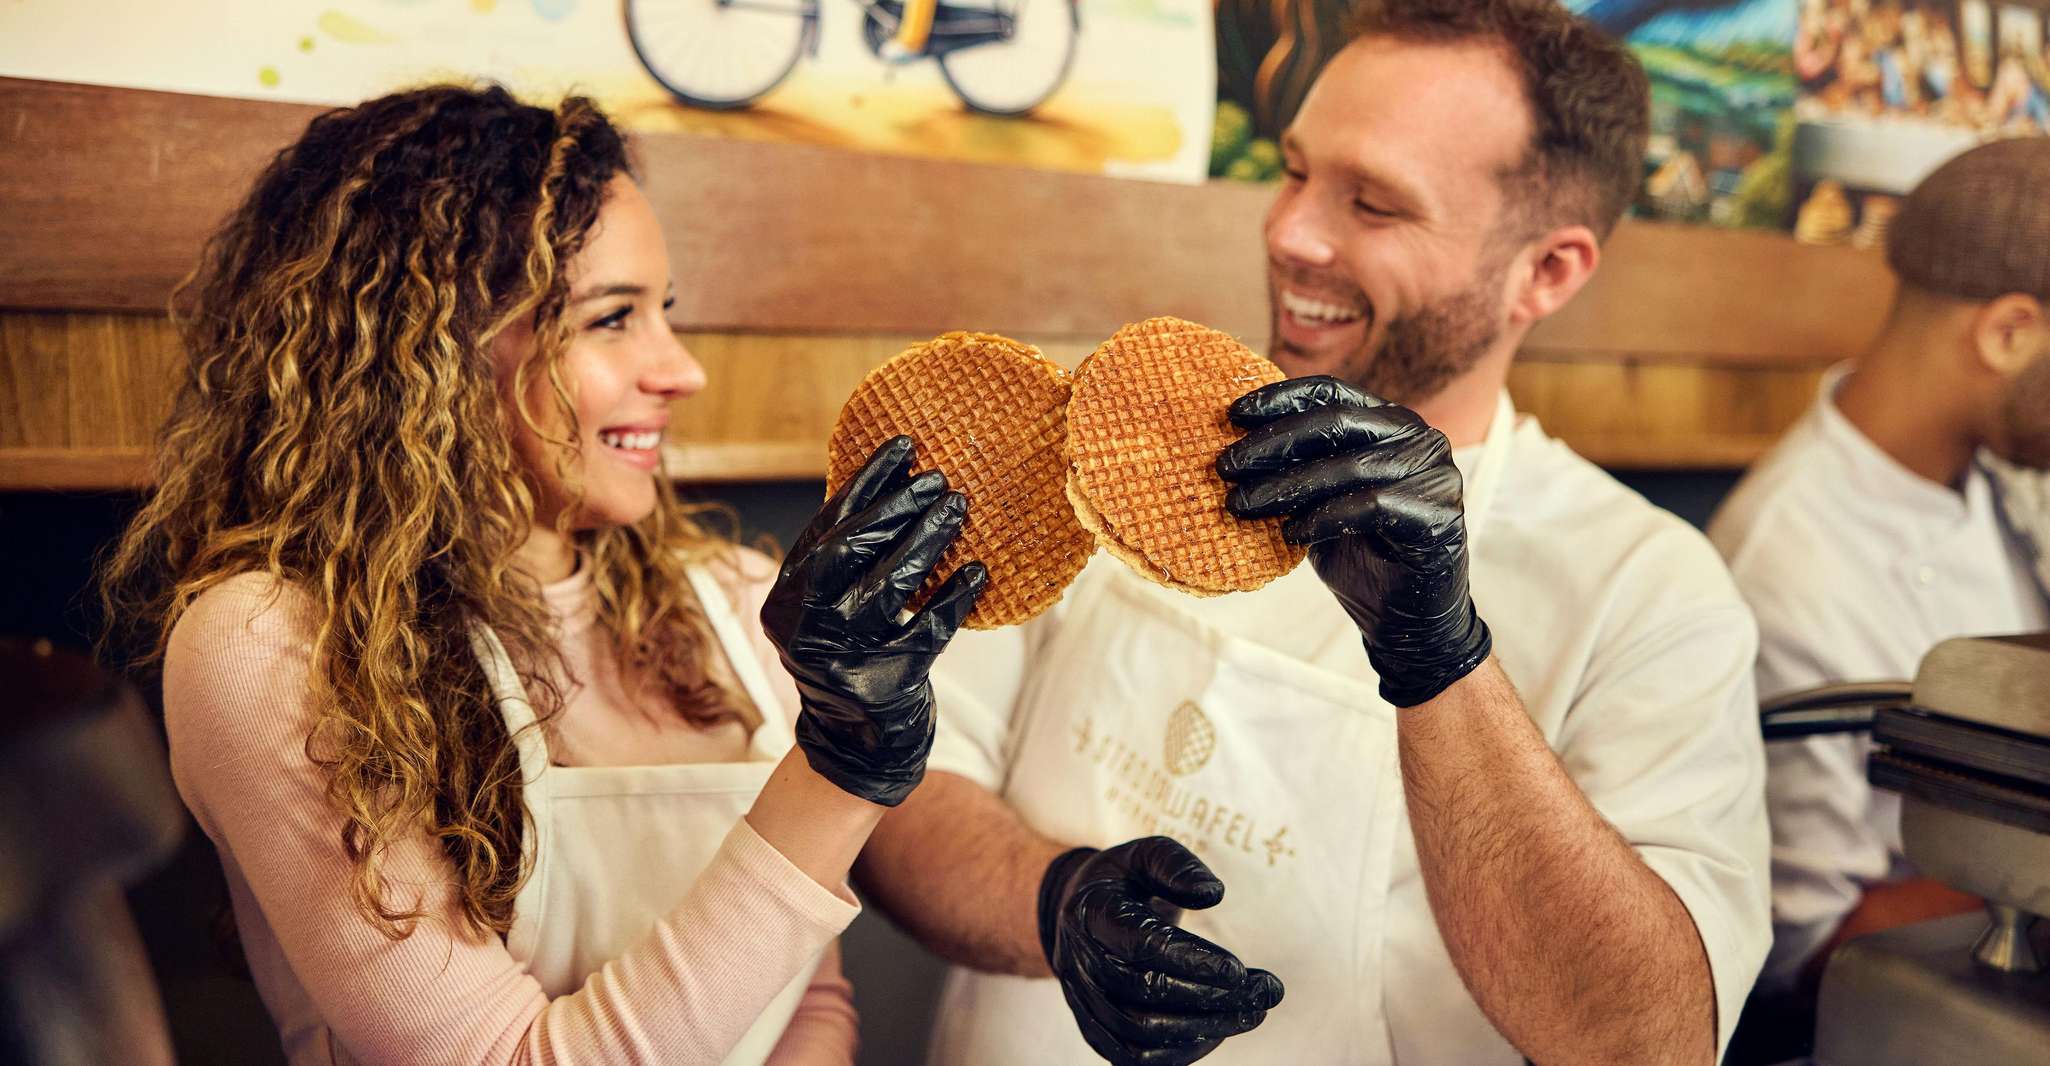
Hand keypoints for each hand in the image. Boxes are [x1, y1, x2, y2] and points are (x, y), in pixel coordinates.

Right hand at [761, 435, 986, 805]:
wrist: (854, 747)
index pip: (826, 524)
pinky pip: (927, 633)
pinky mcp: (880, 687)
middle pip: (849, 550)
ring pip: (887, 588)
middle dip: (896, 507)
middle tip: (938, 479)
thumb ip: (848, 558)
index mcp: (787, 595)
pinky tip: (979, 572)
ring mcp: (839, 658)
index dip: (865, 481)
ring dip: (927, 541)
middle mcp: (802, 626)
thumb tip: (902, 479)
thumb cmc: (853, 657)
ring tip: (959, 508)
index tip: (903, 445)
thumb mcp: (831, 607)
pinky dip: (954, 599)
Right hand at [1038, 837, 1282, 1065]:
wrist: (1078, 914)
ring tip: (1252, 1012)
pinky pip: (1133, 1057)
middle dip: (1212, 996)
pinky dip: (1180, 1052)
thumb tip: (1213, 893)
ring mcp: (1083, 1000)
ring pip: (1141, 1032)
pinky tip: (1218, 1030)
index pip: (1141, 945)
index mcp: (1090, 913)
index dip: (1192, 960)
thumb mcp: (1146, 854)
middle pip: (1146, 992)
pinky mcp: (1094, 1028)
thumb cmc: (1124, 880)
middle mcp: (1079, 960)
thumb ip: (1177, 865)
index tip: (1241, 970)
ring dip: (1203, 1028)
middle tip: (1266, 992)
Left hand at [1217, 376, 1491, 706]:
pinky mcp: (1441, 515)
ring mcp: (1437, 473)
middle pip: (1337, 423)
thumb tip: (1231, 443)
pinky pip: (1373, 506)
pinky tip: (1290, 534)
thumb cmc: (1358, 554)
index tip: (1232, 415)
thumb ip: (1295, 467)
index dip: (1280, 399)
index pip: (1332, 393)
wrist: (1403, 620)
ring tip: (1242, 505)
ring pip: (1350, 466)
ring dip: (1287, 486)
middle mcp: (1419, 437)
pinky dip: (1324, 518)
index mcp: (1390, 423)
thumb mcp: (1316, 502)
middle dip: (1273, 443)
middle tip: (1225, 466)